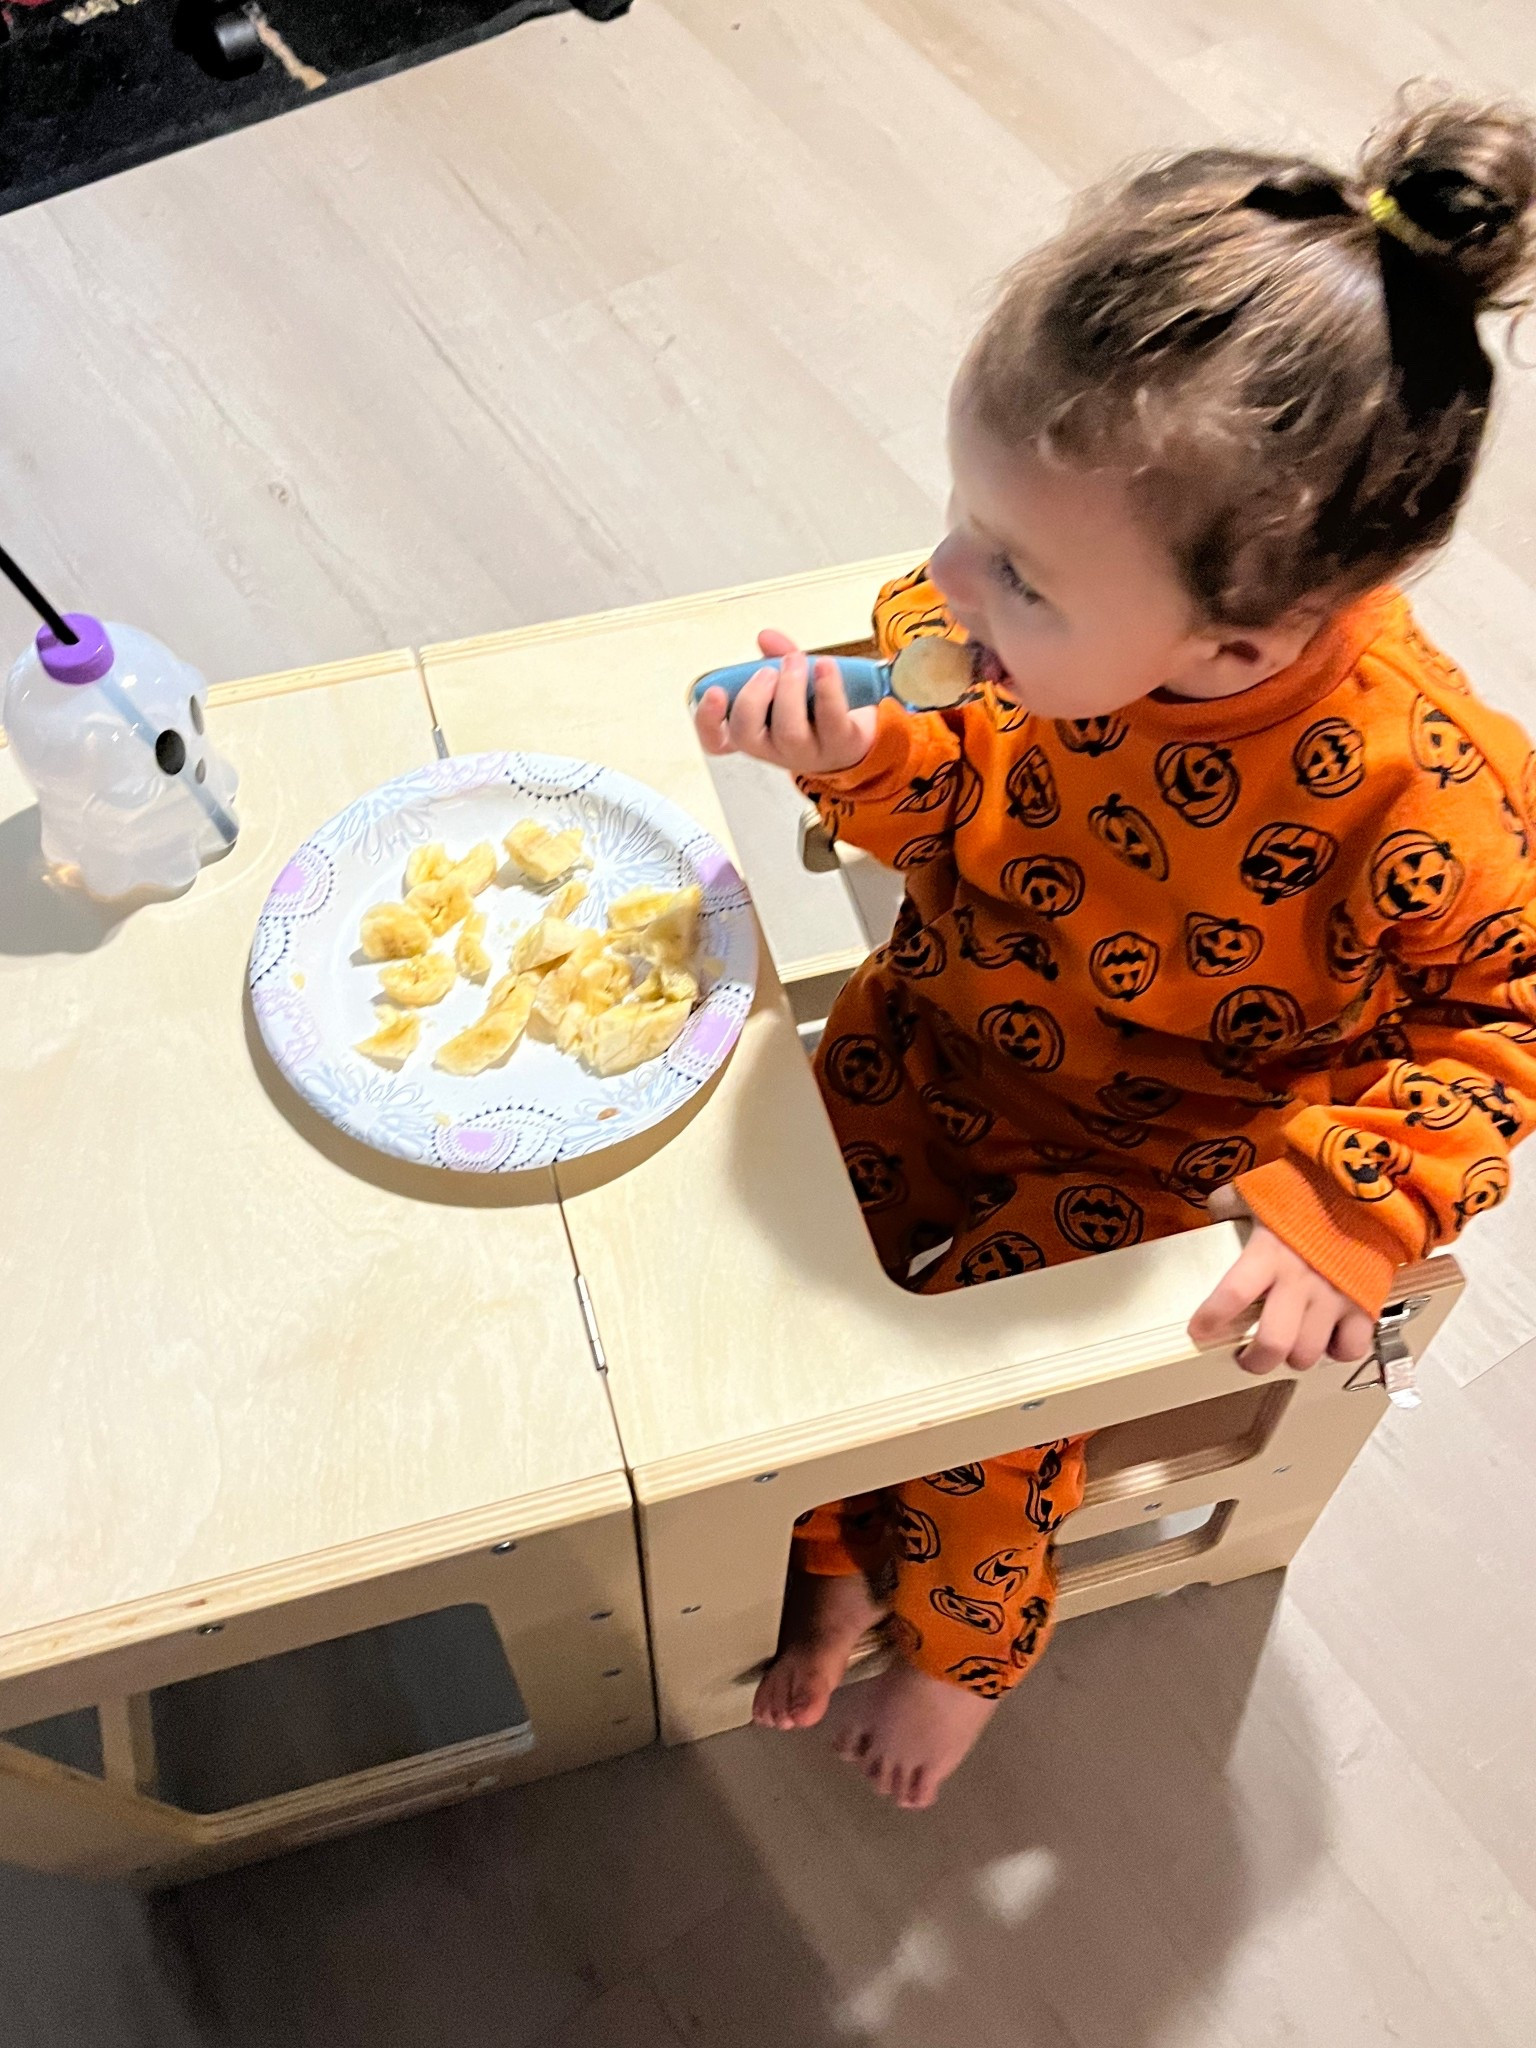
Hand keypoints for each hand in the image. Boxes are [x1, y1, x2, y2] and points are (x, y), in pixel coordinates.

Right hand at [693, 628, 877, 777]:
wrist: (863, 733)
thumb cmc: (818, 709)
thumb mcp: (793, 681)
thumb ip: (777, 658)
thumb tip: (766, 637)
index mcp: (755, 733)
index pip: (717, 740)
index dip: (708, 720)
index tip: (715, 692)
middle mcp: (775, 749)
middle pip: (747, 734)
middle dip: (752, 697)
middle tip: (768, 671)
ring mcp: (808, 752)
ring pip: (788, 731)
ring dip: (789, 689)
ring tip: (796, 660)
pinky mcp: (841, 743)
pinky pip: (830, 719)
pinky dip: (827, 688)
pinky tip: (825, 666)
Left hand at [1187, 1187, 1374, 1374]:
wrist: (1367, 1185)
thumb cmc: (1307, 1190)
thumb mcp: (1259, 1191)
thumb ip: (1230, 1205)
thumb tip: (1215, 1215)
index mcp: (1268, 1253)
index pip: (1233, 1295)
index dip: (1212, 1319)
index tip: (1199, 1332)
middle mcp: (1299, 1281)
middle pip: (1273, 1343)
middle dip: (1255, 1361)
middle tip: (1248, 1358)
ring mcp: (1334, 1296)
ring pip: (1308, 1353)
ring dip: (1293, 1357)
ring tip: (1288, 1347)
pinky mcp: (1364, 1303)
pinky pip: (1351, 1348)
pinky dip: (1337, 1351)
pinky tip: (1327, 1339)